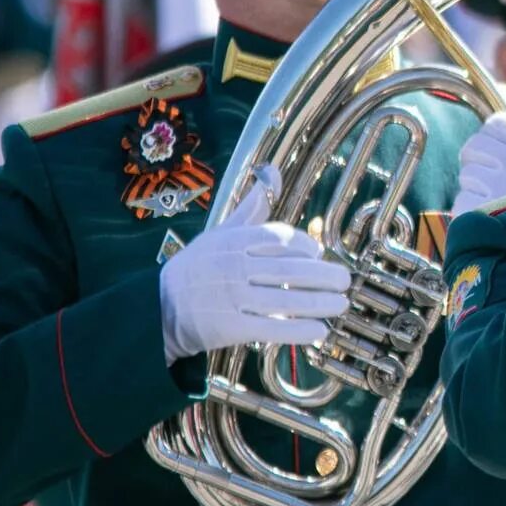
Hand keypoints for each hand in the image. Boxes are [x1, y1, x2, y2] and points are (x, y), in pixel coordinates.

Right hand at [157, 165, 352, 363]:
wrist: (159, 308)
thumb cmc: (196, 267)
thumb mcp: (219, 232)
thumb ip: (250, 208)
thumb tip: (272, 174)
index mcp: (234, 242)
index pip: (277, 239)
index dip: (304, 245)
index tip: (319, 253)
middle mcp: (235, 268)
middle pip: (288, 270)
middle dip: (322, 276)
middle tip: (346, 281)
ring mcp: (233, 298)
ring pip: (285, 300)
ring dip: (319, 303)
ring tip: (342, 305)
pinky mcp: (231, 328)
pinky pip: (271, 328)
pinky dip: (297, 330)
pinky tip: (319, 331)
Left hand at [450, 114, 505, 217]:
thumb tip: (490, 128)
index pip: (497, 124)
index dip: (489, 139)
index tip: (495, 155)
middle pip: (474, 146)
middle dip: (476, 164)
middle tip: (490, 182)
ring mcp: (503, 190)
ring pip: (467, 175)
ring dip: (474, 190)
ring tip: (496, 205)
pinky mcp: (482, 214)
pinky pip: (462, 201)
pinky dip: (469, 213)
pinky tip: (489, 222)